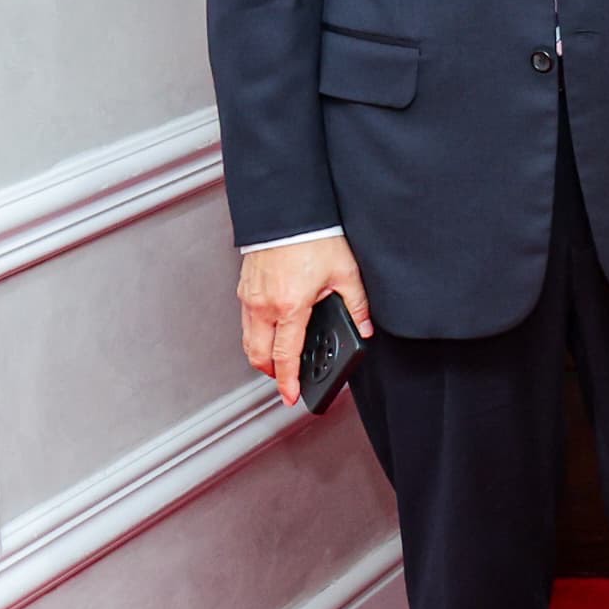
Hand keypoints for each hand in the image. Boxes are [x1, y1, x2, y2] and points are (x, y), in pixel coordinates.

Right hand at [236, 233, 367, 405]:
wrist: (289, 211)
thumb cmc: (314, 237)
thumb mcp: (346, 273)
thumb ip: (357, 305)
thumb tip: (363, 328)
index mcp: (290, 306)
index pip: (286, 355)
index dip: (288, 380)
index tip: (291, 396)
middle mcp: (264, 305)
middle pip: (258, 354)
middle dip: (272, 373)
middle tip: (286, 380)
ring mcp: (250, 296)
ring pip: (249, 339)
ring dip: (262, 354)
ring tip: (280, 360)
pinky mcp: (245, 287)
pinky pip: (246, 320)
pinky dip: (256, 333)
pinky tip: (273, 331)